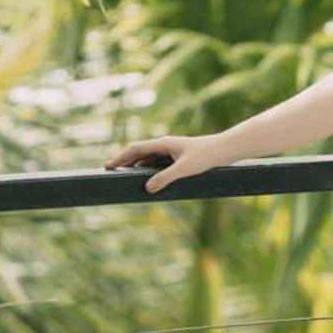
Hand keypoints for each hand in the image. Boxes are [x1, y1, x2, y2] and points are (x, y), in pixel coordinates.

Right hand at [103, 133, 234, 193]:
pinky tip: (145, 177)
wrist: (225, 150)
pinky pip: (157, 163)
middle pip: (138, 152)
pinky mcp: (178, 158)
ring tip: (122, 174)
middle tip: (108, 170)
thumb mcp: (185, 169)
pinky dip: (147, 169)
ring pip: (147, 158)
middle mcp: (165, 145)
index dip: (120, 157)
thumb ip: (166, 178)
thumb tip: (147, 188)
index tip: (107, 165)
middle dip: (123, 160)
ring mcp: (171, 151)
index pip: (135, 149)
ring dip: (134, 165)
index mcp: (163, 143)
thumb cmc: (207, 156)